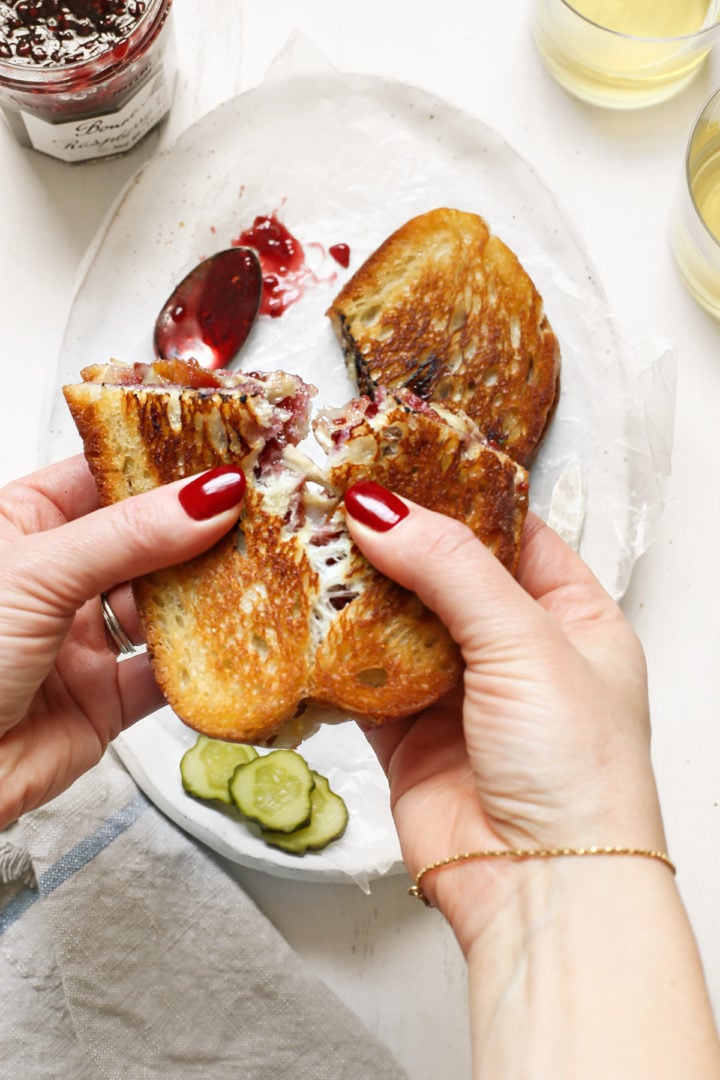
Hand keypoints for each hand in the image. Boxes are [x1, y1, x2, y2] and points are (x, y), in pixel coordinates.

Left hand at [0, 456, 244, 828]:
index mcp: (23, 524)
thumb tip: (209, 496)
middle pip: (146, 540)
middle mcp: (58, 577)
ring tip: (259, 573)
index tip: (225, 452)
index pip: (106, 476)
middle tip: (261, 511)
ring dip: (207, 596)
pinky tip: (231, 645)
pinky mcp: (104, 699)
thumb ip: (128, 535)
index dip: (164, 465)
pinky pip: (165, 675)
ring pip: (163, 606)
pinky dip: (198, 666)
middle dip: (201, 530)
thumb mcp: (35, 574)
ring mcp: (82, 639)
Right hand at [344, 482, 664, 945]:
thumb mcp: (527, 642)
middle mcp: (514, 650)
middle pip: (444, 572)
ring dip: (357, 592)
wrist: (540, 889)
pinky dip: (334, 654)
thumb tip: (382, 508)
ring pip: (396, 621)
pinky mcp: (407, 732)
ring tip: (310, 541)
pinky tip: (306, 621)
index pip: (511, 531)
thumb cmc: (578, 773)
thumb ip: (453, 567)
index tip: (399, 460)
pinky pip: (362, 677)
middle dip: (394, 539)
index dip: (457, 495)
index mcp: (571, 616)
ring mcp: (459, 691)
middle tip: (337, 495)